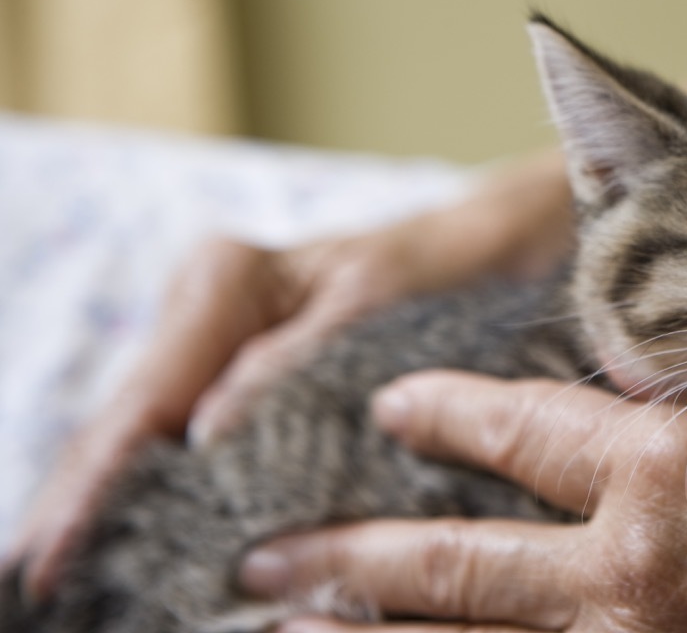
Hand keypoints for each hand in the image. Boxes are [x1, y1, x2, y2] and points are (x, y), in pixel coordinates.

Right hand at [8, 150, 573, 598]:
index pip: (146, 396)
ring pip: (149, 442)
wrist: (489, 254)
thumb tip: (205, 434)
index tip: (55, 552)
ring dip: (111, 510)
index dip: (93, 481)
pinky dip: (167, 499)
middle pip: (127, 423)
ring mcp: (223, 352)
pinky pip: (193, 448)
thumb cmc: (439, 267)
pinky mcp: (250, 387)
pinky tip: (141, 549)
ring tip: (72, 578)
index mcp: (224, 279)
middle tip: (44, 585)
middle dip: (81, 505)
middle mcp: (207, 315)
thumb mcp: (376, 305)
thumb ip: (291, 362)